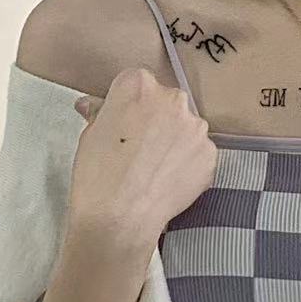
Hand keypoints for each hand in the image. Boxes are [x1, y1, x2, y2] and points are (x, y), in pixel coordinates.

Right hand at [67, 66, 217, 247]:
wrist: (120, 218)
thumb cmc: (98, 177)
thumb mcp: (90, 135)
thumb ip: (101, 113)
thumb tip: (94, 105)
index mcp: (138, 86)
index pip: (137, 82)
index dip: (129, 104)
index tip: (125, 121)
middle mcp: (172, 99)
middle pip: (166, 101)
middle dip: (156, 119)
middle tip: (140, 147)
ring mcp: (195, 126)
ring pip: (185, 126)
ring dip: (174, 140)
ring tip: (154, 167)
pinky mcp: (210, 153)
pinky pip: (198, 151)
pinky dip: (187, 162)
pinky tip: (168, 178)